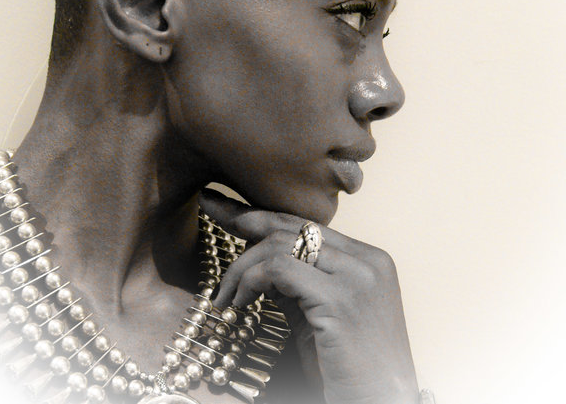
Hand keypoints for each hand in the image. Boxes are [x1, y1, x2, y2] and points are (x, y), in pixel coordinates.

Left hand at [200, 189, 418, 403]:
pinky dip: (251, 280)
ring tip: (226, 296)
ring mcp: (358, 277)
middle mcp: (367, 259)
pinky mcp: (341, 299)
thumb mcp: (318, 315)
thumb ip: (294, 283)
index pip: (305, 223)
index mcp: (367, 258)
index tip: (225, 205)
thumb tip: (256, 260)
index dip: (262, 214)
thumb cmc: (347, 370)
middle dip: (243, 217)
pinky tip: (239, 302)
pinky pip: (280, 270)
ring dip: (242, 267)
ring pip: (281, 245)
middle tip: (209, 207)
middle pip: (292, 225)